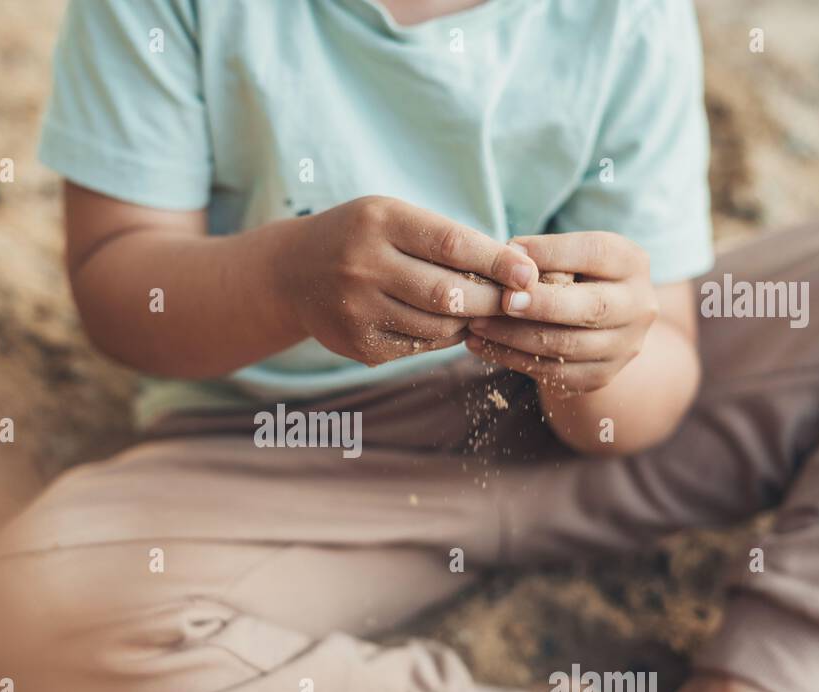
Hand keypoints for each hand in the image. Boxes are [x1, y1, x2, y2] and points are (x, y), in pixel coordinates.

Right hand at [281, 196, 537, 365]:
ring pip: (437, 325)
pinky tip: (445, 324)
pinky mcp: (358, 345)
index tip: (528, 273)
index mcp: (379, 222)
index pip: (451, 244)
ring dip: (469, 321)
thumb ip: (445, 239)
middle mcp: (364, 265)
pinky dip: (441, 337)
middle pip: (449, 293)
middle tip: (515, 301)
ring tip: (482, 310)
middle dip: (491, 300)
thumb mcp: (393, 218)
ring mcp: (357, 309)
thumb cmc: (360, 238)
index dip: (497, 261)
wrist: (290, 273)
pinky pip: (418, 346)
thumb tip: (514, 272)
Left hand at [465, 231, 657, 393]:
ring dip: (515, 336)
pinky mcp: (599, 376)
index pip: (596, 253)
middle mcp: (639, 306)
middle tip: (501, 300)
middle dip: (541, 304)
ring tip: (476, 324)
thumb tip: (507, 252)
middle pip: (591, 307)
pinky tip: (481, 346)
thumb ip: (544, 255)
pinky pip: (552, 372)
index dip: (552, 252)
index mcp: (632, 263)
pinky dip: (511, 358)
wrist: (598, 327)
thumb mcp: (568, 256)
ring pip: (566, 346)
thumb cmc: (572, 277)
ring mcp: (623, 346)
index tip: (509, 251)